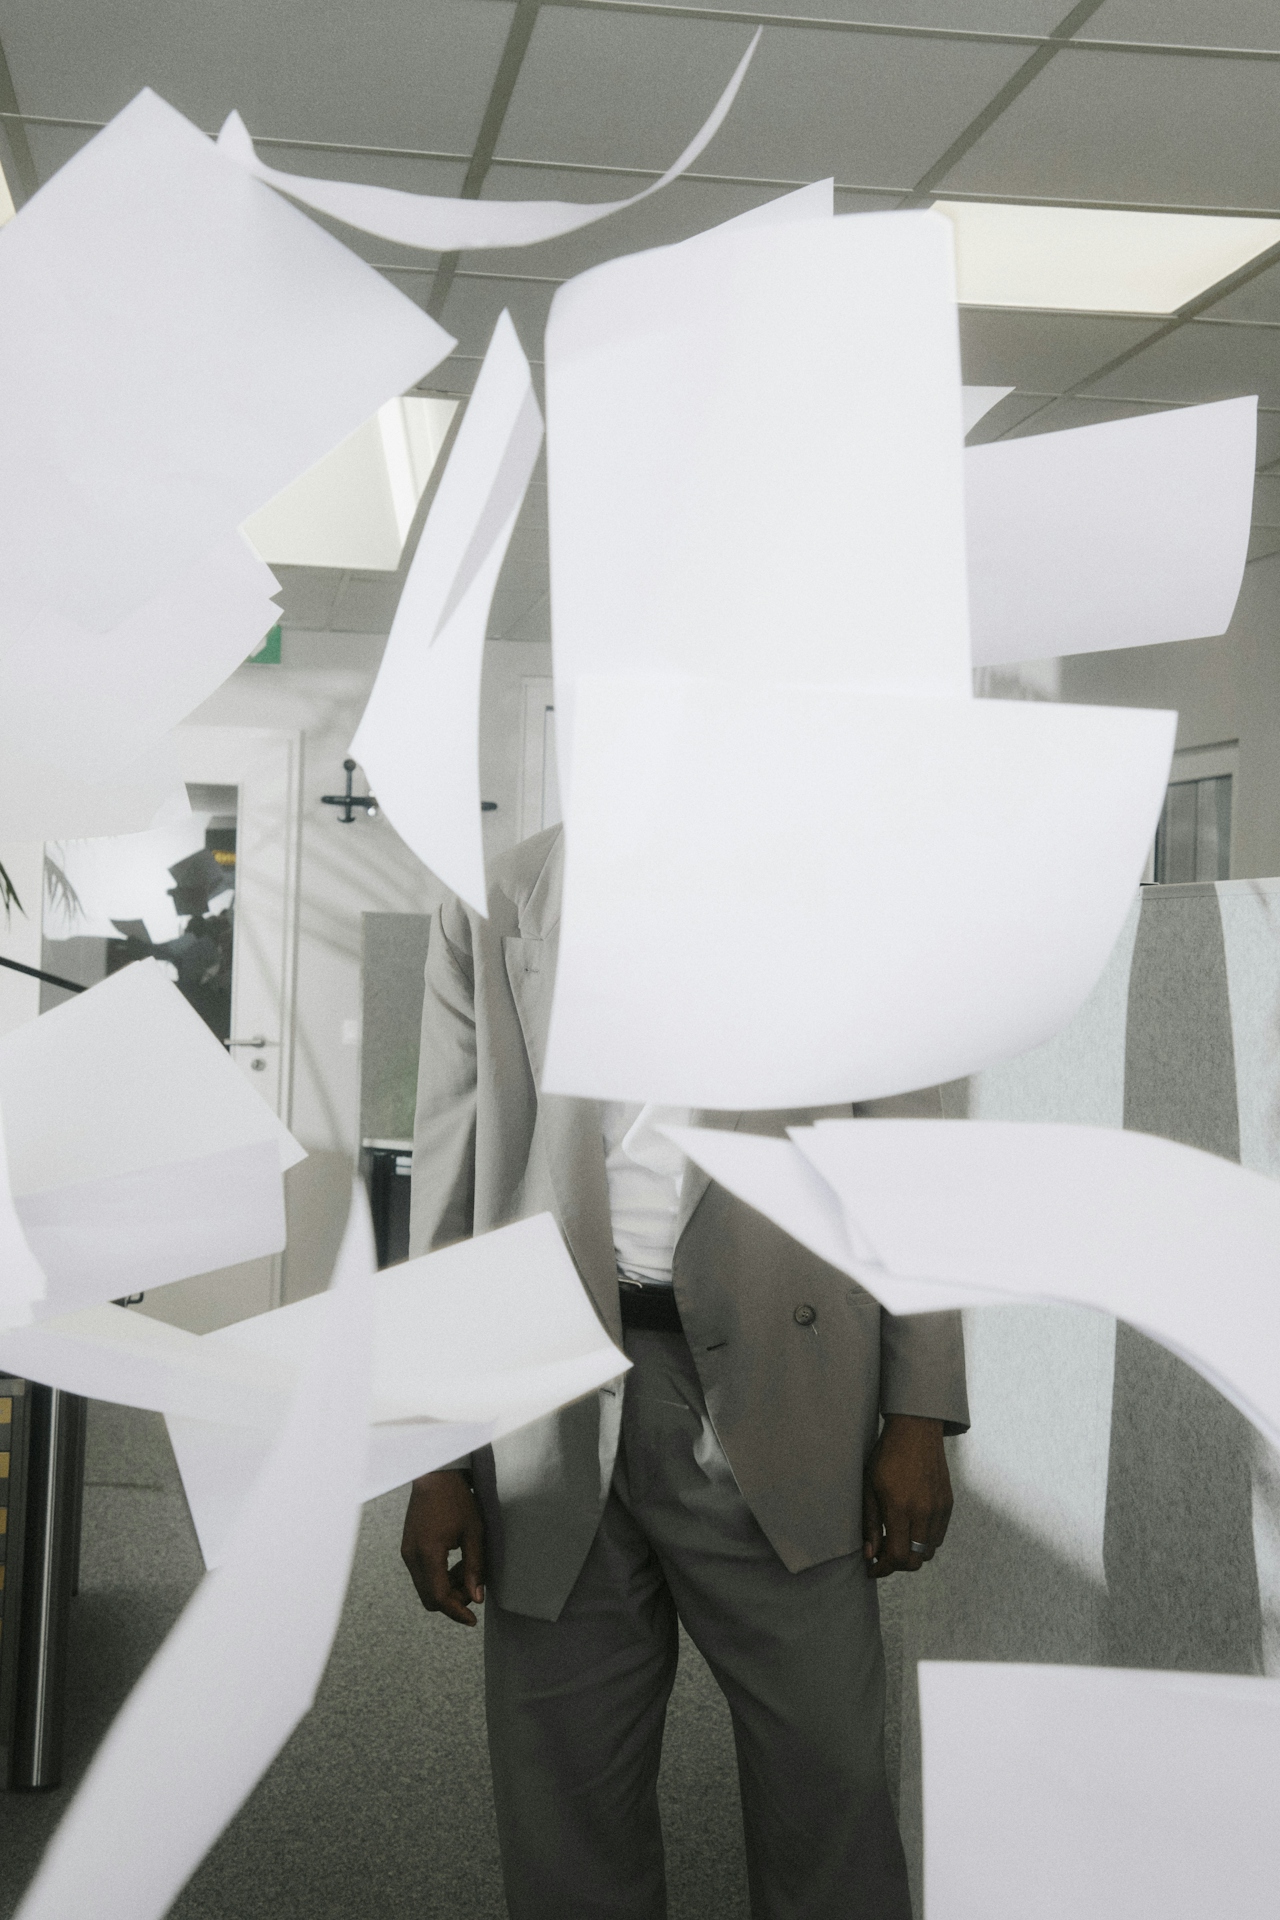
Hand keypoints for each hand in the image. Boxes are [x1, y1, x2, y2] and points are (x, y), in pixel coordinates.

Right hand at [401, 1469, 485, 1625]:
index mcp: (428, 1553)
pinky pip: (422, 1574)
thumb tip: (477, 1597)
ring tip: (467, 1568)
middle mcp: (412, 1557)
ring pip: (425, 1588)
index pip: (439, 1597)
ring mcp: (407, 1552)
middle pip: (430, 1598)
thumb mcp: (473, 1532)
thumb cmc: (457, 1499)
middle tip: (474, 1586)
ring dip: (447, 1588)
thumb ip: (475, 1567)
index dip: (456, 1612)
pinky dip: (439, 1577)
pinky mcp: (408, 1548)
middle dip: (453, 1600)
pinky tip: (455, 1562)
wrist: (436, 1475)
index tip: (472, 1620)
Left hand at [862, 1414, 951, 1579]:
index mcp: (900, 1507)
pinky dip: (925, 1541)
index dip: (883, 1568)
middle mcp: (924, 1511)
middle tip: (882, 1555)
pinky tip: (910, 1529)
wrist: (916, 1429)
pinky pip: (938, 1536)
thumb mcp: (870, 1487)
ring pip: (928, 1551)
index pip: (898, 1556)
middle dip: (897, 1565)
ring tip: (895, 1540)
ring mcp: (939, 1508)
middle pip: (915, 1560)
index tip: (872, 1568)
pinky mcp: (948, 1504)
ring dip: (912, 1553)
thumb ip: (871, 1523)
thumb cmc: (887, 1455)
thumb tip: (870, 1553)